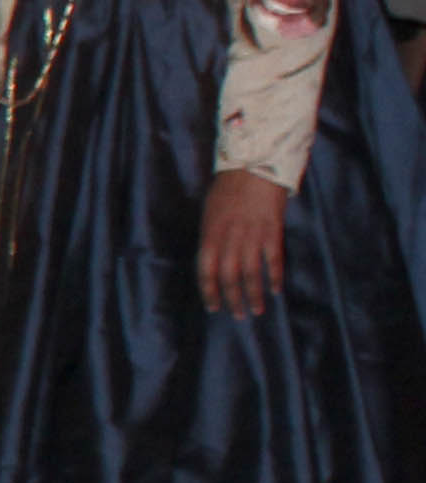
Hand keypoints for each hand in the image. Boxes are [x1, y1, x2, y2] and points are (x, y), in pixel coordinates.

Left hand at [202, 169, 291, 316]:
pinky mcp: (272, 231)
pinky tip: (276, 290)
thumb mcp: (210, 212)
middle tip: (238, 316)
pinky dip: (274, 276)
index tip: (213, 307)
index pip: (206, 271)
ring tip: (258, 310)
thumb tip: (213, 259)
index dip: (209, 291)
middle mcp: (229, 239)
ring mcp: (252, 236)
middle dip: (233, 299)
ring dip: (254, 294)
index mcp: (210, 234)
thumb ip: (211, 237)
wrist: (255, 166)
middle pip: (229, 277)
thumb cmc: (228, 187)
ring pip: (251, 273)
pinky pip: (273, 260)